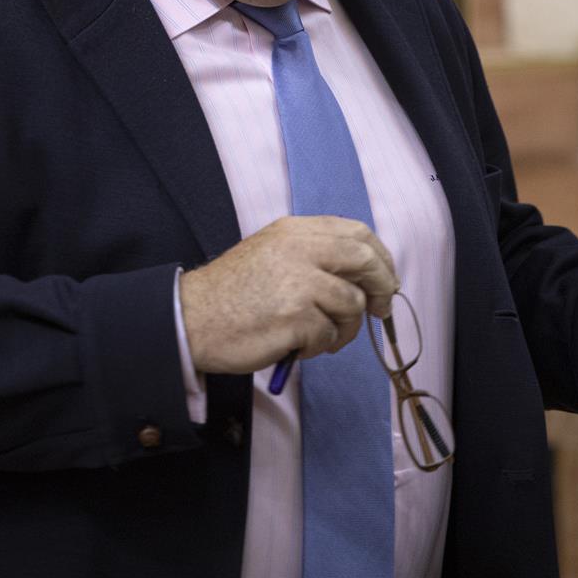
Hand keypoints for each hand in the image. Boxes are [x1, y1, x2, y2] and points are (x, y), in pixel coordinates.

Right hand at [179, 215, 399, 375]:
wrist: (191, 318)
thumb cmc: (232, 294)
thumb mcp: (272, 253)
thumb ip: (313, 254)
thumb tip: (363, 274)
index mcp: (295, 230)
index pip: (357, 233)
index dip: (380, 258)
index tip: (386, 278)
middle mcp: (299, 248)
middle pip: (365, 261)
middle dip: (381, 288)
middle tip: (380, 309)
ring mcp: (299, 282)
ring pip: (351, 304)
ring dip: (345, 328)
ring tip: (320, 337)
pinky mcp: (296, 316)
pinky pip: (329, 335)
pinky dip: (320, 346)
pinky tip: (299, 346)